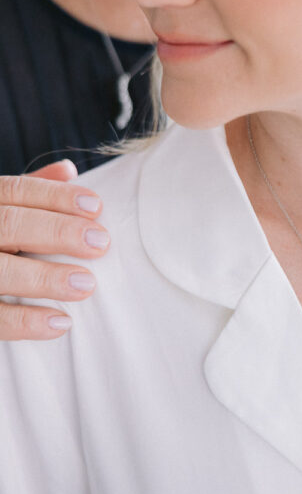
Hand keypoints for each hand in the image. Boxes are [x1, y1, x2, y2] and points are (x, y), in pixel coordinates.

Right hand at [0, 161, 109, 340]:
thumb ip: (26, 194)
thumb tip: (67, 170)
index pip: (16, 190)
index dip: (56, 196)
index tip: (96, 207)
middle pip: (10, 225)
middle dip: (58, 231)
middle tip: (100, 244)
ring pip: (1, 271)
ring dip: (45, 278)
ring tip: (86, 284)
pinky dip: (25, 321)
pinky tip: (60, 323)